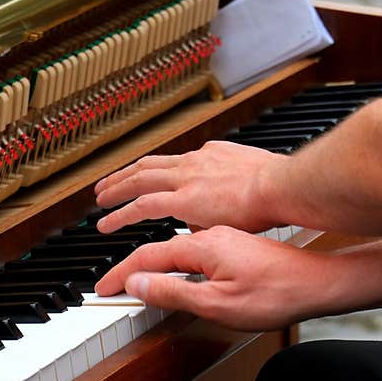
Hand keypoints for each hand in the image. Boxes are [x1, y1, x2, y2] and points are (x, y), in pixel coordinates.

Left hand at [94, 141, 290, 233]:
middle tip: (107, 183)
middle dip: (125, 174)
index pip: (176, 163)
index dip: (157, 172)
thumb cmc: (279, 190)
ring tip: (99, 201)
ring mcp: (187, 177)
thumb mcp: (251, 182)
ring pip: (139, 180)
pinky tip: (107, 224)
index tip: (147, 178)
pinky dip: (121, 214)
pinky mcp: (183, 198)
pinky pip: (142, 206)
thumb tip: (222, 208)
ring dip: (116, 190)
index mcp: (212, 155)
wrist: (282, 186)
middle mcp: (195, 161)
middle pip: (150, 165)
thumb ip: (232, 192)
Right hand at [94, 226, 343, 331]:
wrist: (319, 280)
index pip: (147, 259)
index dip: (121, 275)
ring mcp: (223, 237)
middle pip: (156, 246)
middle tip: (108, 277)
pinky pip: (191, 240)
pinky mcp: (235, 242)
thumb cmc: (276, 294)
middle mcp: (210, 235)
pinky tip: (173, 255)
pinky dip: (171, 249)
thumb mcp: (220, 304)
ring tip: (129, 261)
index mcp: (202, 248)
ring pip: (174, 241)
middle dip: (127, 261)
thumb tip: (137, 284)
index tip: (103, 288)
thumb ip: (174, 292)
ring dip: (148, 251)